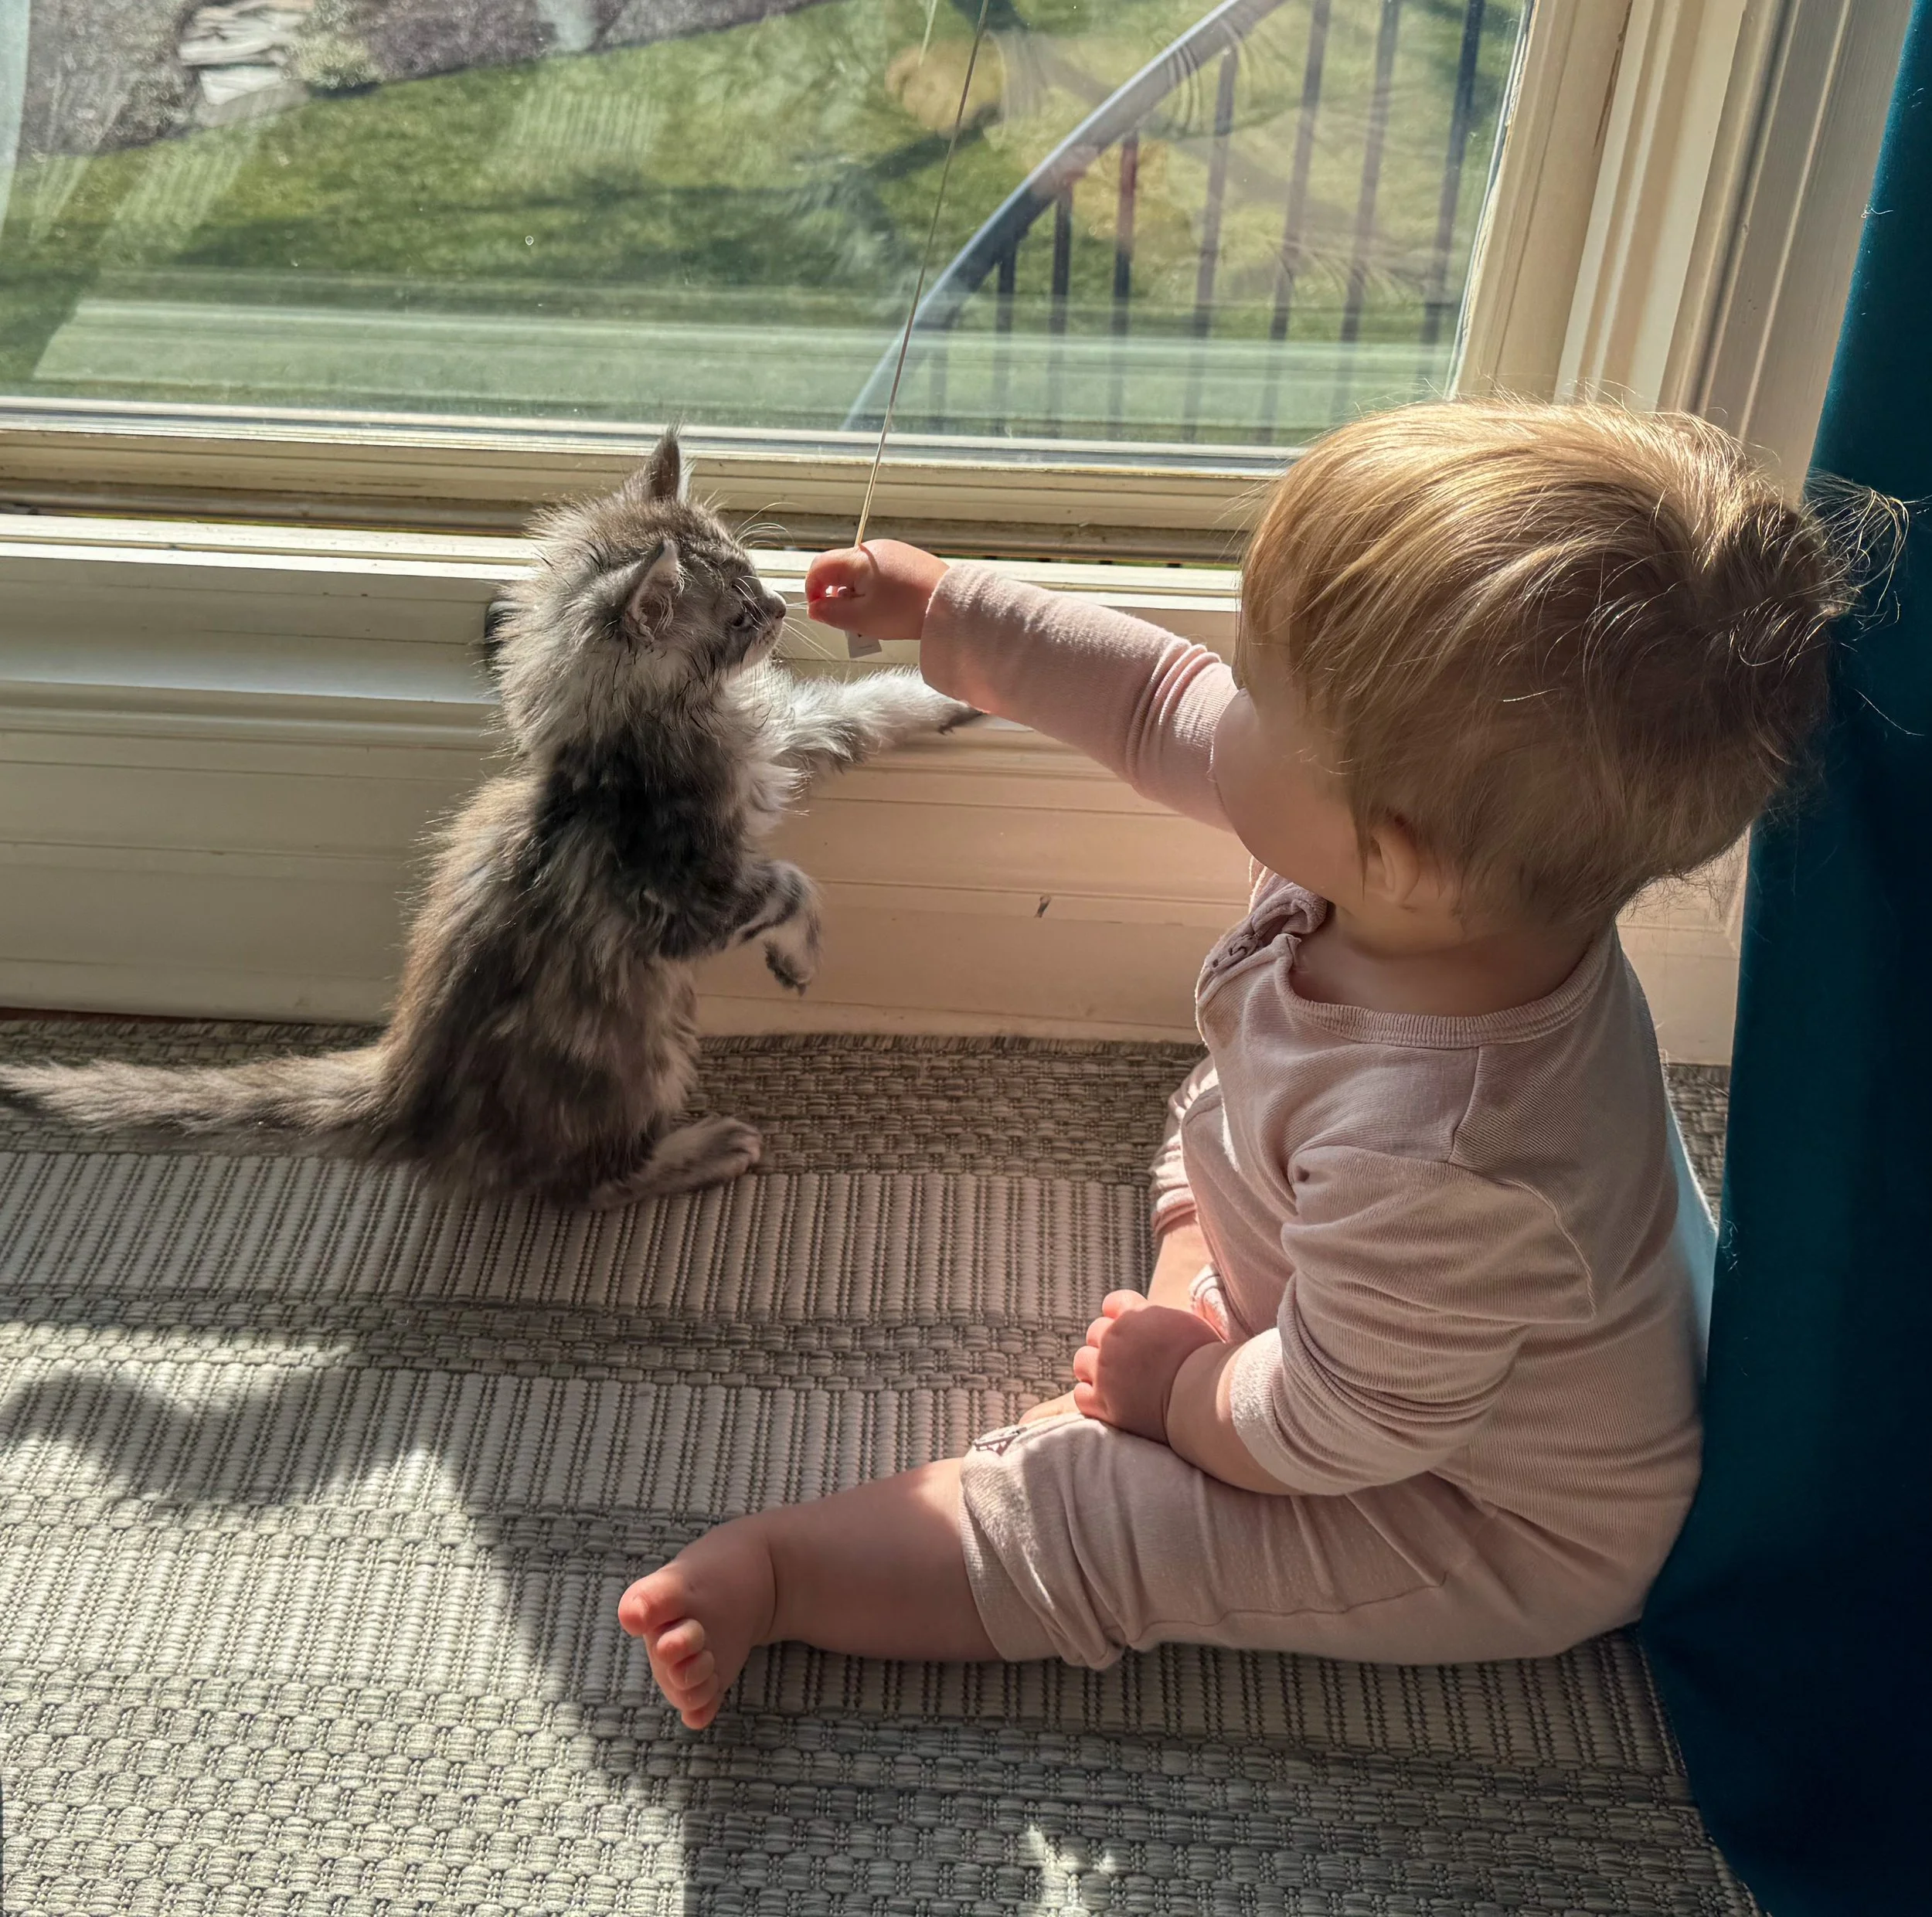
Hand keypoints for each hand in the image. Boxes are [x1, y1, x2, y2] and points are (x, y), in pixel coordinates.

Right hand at [805, 541, 947, 645]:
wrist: (950, 602)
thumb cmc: (907, 610)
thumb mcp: (861, 618)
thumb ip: (831, 613)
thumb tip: (815, 608)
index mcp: (857, 559)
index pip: (819, 567)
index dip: (812, 589)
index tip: (818, 610)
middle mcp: (872, 549)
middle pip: (839, 568)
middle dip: (835, 593)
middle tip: (849, 618)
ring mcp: (890, 551)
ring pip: (859, 571)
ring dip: (856, 592)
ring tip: (873, 615)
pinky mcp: (905, 557)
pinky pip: (879, 571)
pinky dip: (875, 588)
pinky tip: (888, 605)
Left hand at [1071, 1292, 1224, 1442]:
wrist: (1203, 1397)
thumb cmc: (1206, 1359)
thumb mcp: (1187, 1322)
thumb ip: (1162, 1317)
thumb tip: (1158, 1320)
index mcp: (1135, 1313)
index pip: (1112, 1302)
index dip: (1120, 1314)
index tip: (1131, 1327)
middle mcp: (1114, 1338)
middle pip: (1096, 1331)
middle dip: (1108, 1342)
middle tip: (1127, 1358)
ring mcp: (1105, 1371)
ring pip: (1082, 1360)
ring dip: (1095, 1367)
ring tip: (1114, 1379)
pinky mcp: (1103, 1404)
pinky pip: (1081, 1394)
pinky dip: (1091, 1396)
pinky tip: (1109, 1400)